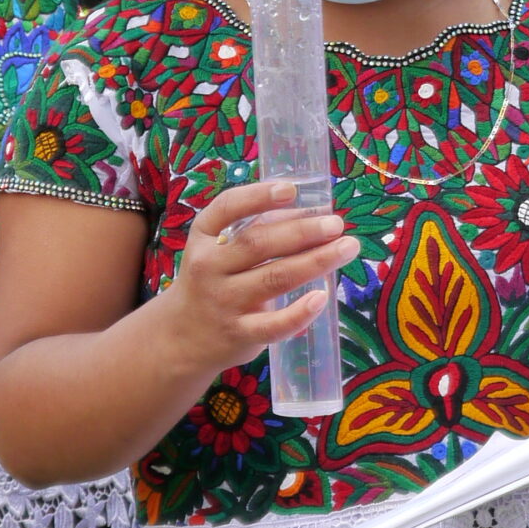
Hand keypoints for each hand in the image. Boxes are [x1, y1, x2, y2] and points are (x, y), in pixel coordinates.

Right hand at [153, 178, 359, 381]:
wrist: (181, 337)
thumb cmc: (213, 282)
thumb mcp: (218, 251)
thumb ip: (255, 232)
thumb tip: (311, 215)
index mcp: (204, 237)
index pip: (226, 208)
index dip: (258, 196)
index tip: (290, 189)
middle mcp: (210, 266)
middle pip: (260, 243)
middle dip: (303, 231)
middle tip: (336, 224)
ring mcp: (224, 301)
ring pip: (275, 278)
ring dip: (316, 261)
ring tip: (347, 248)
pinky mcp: (239, 333)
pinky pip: (274, 325)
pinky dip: (299, 312)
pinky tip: (322, 297)